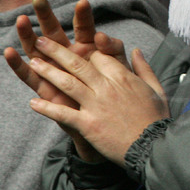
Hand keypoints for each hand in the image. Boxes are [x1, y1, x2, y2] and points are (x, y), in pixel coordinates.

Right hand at [4, 0, 121, 161]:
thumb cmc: (116, 95)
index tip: (84, 3)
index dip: (84, 17)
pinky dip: (18, 65)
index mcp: (89, 51)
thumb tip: (104, 37)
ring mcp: (55, 73)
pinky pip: (29, 77)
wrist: (110, 125)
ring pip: (38, 51)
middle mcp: (69, 58)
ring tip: (21, 20)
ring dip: (28, 35)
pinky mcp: (45, 90)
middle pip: (56, 33)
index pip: (85, 29)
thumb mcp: (120, 70)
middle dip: (47, 16)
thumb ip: (114, 51)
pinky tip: (9, 52)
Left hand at [26, 35, 168, 166]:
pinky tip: (33, 103)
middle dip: (56, 51)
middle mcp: (107, 87)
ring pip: (67, 83)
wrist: (152, 147)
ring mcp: (96, 105)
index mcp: (123, 77)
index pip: (99, 57)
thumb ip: (144, 67)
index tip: (75, 49)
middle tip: (40, 42)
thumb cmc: (156, 119)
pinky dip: (47, 108)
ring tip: (32, 62)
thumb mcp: (156, 88)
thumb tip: (136, 51)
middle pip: (78, 64)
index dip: (85, 51)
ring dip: (47, 72)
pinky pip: (63, 114)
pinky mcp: (88, 124)